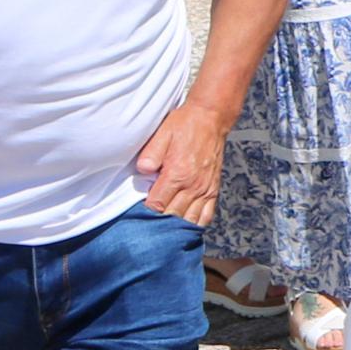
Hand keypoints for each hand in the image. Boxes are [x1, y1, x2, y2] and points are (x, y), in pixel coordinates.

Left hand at [134, 101, 228, 223]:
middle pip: (173, 216)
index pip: (158, 205)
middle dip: (159, 225)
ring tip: (164, 232)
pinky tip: (185, 226)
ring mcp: (205, 189)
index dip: (146, 214)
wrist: (211, 117)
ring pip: (190, 220)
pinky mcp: (213, 188)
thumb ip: (150, 155)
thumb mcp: (162, 134)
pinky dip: (196, 224)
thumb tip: (142, 172)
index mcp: (177, 174)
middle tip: (147, 229)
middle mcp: (193, 185)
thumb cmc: (185, 124)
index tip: (137, 217)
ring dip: (177, 227)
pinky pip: (206, 215)